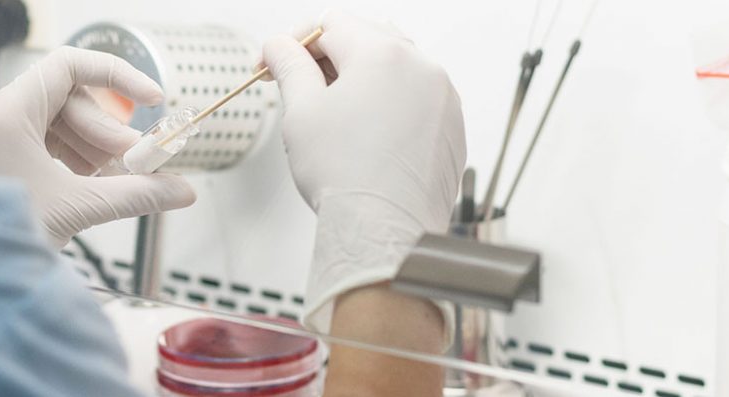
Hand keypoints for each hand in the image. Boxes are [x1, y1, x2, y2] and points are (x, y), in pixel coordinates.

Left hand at [0, 47, 195, 246]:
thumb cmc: (0, 239)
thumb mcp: (78, 209)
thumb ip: (137, 193)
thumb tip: (183, 191)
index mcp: (4, 114)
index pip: (69, 67)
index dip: (118, 78)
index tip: (151, 100)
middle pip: (67, 100)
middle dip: (108, 133)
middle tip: (138, 162)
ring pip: (55, 123)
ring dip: (92, 148)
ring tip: (117, 178)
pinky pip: (38, 141)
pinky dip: (69, 158)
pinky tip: (90, 183)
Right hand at [261, 11, 465, 330]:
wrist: (385, 231)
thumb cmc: (345, 175)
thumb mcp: (302, 111)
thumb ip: (290, 67)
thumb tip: (279, 46)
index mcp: (383, 54)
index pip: (331, 25)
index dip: (296, 42)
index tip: (275, 62)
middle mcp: (422, 68)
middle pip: (368, 39)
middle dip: (330, 56)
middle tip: (301, 85)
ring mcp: (443, 99)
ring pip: (396, 69)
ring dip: (363, 79)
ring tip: (334, 113)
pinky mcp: (452, 129)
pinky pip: (417, 100)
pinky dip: (391, 105)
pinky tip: (368, 136)